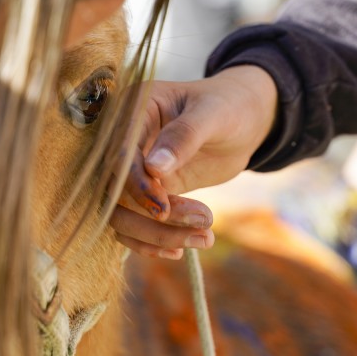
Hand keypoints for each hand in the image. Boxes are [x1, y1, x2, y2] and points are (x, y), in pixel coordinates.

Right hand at [113, 65, 277, 256]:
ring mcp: (132, 171)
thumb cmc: (228, 106)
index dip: (136, 186)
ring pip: (121, 214)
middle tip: (203, 227)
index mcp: (132, 111)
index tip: (163, 211)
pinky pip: (134, 224)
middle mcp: (123, 142)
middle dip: (151, 220)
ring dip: (157, 236)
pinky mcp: (145, 193)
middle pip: (114, 192)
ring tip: (205, 238)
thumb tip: (154, 168)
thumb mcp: (212, 115)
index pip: (118, 156)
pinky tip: (182, 249)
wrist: (242, 120)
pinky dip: (153, 242)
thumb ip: (184, 137)